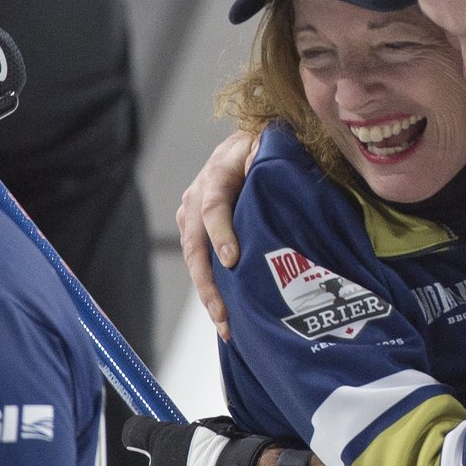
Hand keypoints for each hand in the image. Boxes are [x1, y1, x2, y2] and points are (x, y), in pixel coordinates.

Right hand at [176, 130, 258, 339]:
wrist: (251, 140)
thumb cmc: (269, 145)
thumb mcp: (273, 144)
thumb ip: (271, 159)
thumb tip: (268, 172)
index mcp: (218, 172)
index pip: (213, 206)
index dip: (220, 233)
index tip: (232, 260)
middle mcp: (197, 195)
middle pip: (195, 243)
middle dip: (208, 282)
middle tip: (224, 313)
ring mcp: (192, 215)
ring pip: (195, 259)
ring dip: (208, 293)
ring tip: (226, 325)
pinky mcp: (196, 231)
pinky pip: (200, 263)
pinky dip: (211, 289)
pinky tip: (226, 317)